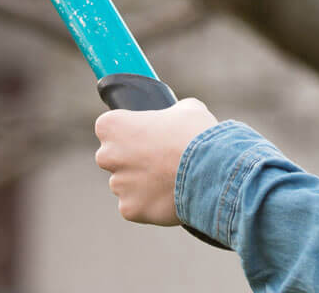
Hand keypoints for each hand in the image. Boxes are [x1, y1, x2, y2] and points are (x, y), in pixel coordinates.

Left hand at [94, 98, 217, 225]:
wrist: (211, 171)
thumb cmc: (196, 135)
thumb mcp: (186, 109)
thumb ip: (170, 112)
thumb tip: (175, 117)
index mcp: (112, 126)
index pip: (110, 128)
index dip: (130, 133)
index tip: (147, 136)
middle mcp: (107, 155)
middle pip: (113, 158)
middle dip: (131, 160)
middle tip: (159, 161)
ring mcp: (117, 184)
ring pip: (125, 185)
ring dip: (141, 184)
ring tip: (170, 181)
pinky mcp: (129, 209)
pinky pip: (135, 208)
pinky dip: (149, 205)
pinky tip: (169, 199)